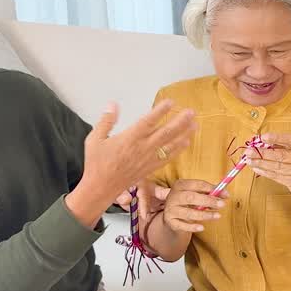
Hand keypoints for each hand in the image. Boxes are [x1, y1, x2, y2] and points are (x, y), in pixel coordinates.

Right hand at [69, 102, 195, 223]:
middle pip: (165, 132)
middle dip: (180, 121)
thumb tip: (113, 104)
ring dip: (184, 134)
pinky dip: (178, 150)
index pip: (148, 121)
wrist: (101, 188)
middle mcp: (142, 148)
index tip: (171, 102)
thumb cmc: (96, 163)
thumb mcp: (94, 139)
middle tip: (192, 112)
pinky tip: (186, 142)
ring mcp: (148, 159)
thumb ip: (106, 121)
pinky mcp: (151, 168)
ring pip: (170, 145)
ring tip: (195, 124)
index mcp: (129, 138)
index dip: (160, 111)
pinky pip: (168, 157)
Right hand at [162, 179, 226, 233]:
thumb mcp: (196, 194)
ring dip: (205, 215)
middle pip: (191, 197)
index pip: (197, 184)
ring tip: (217, 216)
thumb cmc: (188, 202)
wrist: (172, 215)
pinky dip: (192, 227)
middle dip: (208, 201)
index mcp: (180, 185)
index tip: (225, 194)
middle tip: (222, 204)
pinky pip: (182, 225)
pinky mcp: (170, 221)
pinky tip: (202, 228)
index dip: (212, 189)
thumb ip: (210, 193)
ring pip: (188, 213)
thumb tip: (225, 194)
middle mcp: (173, 196)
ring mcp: (170, 209)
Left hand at [247, 133, 290, 196]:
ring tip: (248, 159)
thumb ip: (280, 144)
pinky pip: (276, 176)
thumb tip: (259, 140)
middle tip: (248, 151)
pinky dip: (264, 171)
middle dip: (263, 153)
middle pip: (281, 155)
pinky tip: (255, 167)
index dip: (276, 138)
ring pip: (277, 167)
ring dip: (260, 163)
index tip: (262, 137)